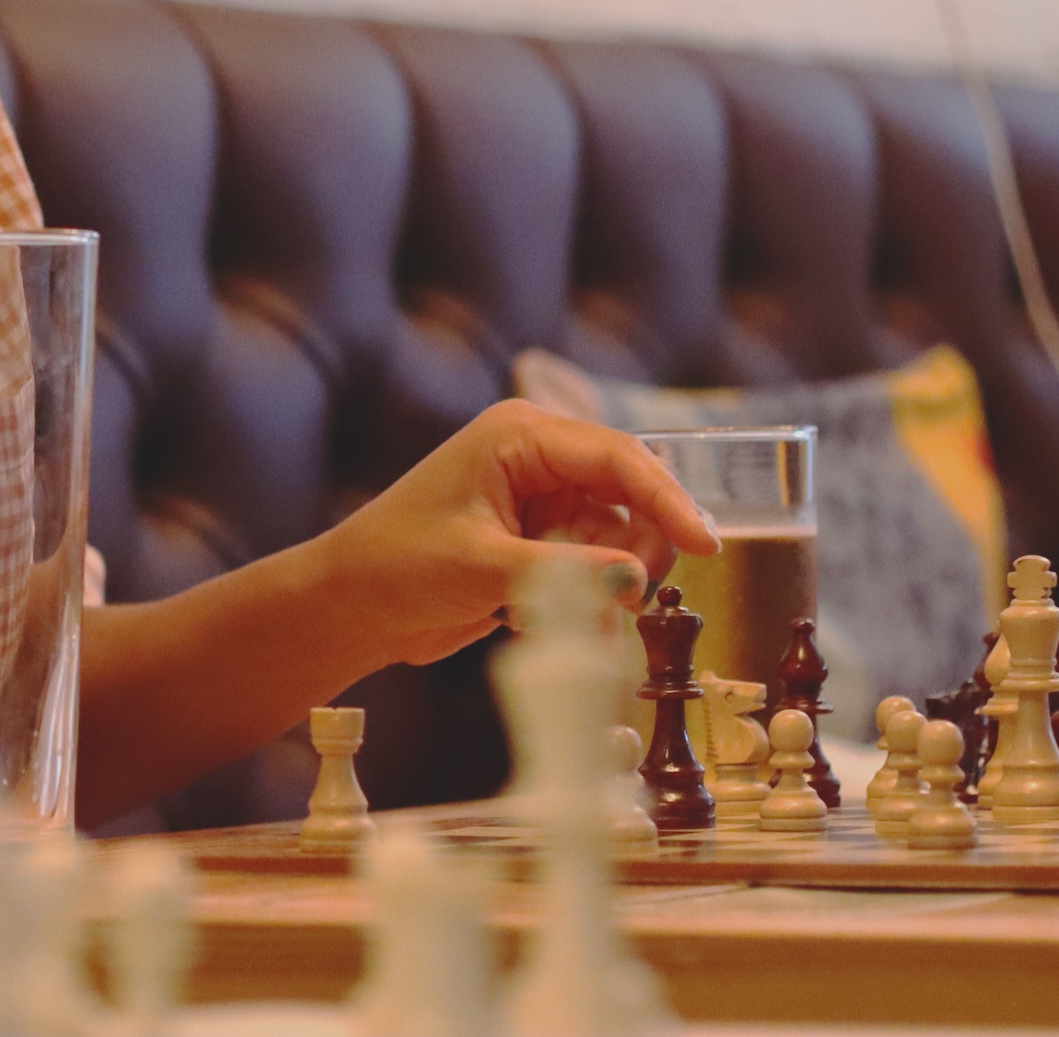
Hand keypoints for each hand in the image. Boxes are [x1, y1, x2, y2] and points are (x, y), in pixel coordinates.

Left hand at [310, 399, 718, 667]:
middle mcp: (538, 459)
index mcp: (521, 436)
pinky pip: (597, 566)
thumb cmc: (396, 567)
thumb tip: (636, 579)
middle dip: (638, 549)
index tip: (706, 545)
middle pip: (632, 495)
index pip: (619, 456)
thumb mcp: (481, 568)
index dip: (669, 499)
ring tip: (570, 619)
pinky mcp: (541, 543)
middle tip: (622, 600)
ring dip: (612, 583)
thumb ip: (564, 572)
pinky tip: (539, 621)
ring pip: (621, 537)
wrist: (352, 606)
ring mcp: (541, 502)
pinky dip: (589, 599)